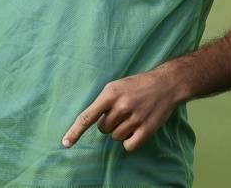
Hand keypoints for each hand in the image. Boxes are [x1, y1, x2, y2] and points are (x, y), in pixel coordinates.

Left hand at [61, 69, 179, 151]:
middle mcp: (121, 106)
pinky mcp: (147, 129)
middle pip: (103, 129)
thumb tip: (93, 121)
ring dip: (121, 131)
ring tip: (132, 116)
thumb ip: (104, 102)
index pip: (87, 116)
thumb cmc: (137, 85)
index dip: (75, 131)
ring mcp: (134, 118)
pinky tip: (137, 129)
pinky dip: (131, 141)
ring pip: (116, 137)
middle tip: (122, 111)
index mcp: (110, 94)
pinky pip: (129, 145)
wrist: (165, 84)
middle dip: (109, 123)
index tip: (65, 143)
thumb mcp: (116, 86)